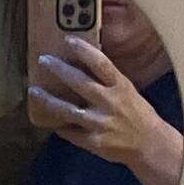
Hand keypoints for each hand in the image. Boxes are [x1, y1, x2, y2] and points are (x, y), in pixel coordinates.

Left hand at [31, 40, 183, 184]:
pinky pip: (70, 132)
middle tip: (43, 60)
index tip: (67, 39)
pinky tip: (48, 121)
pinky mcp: (93, 142)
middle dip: (59, 69)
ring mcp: (100, 124)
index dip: (83, 50)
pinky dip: (59, 126)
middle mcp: (110, 103)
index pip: (101, 63)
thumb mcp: (127, 90)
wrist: (149, 145)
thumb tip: (84, 63)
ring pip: (68, 111)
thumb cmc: (137, 113)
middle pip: (80, 83)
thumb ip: (108, 80)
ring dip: (49, 101)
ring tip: (34, 91)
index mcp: (120, 86)